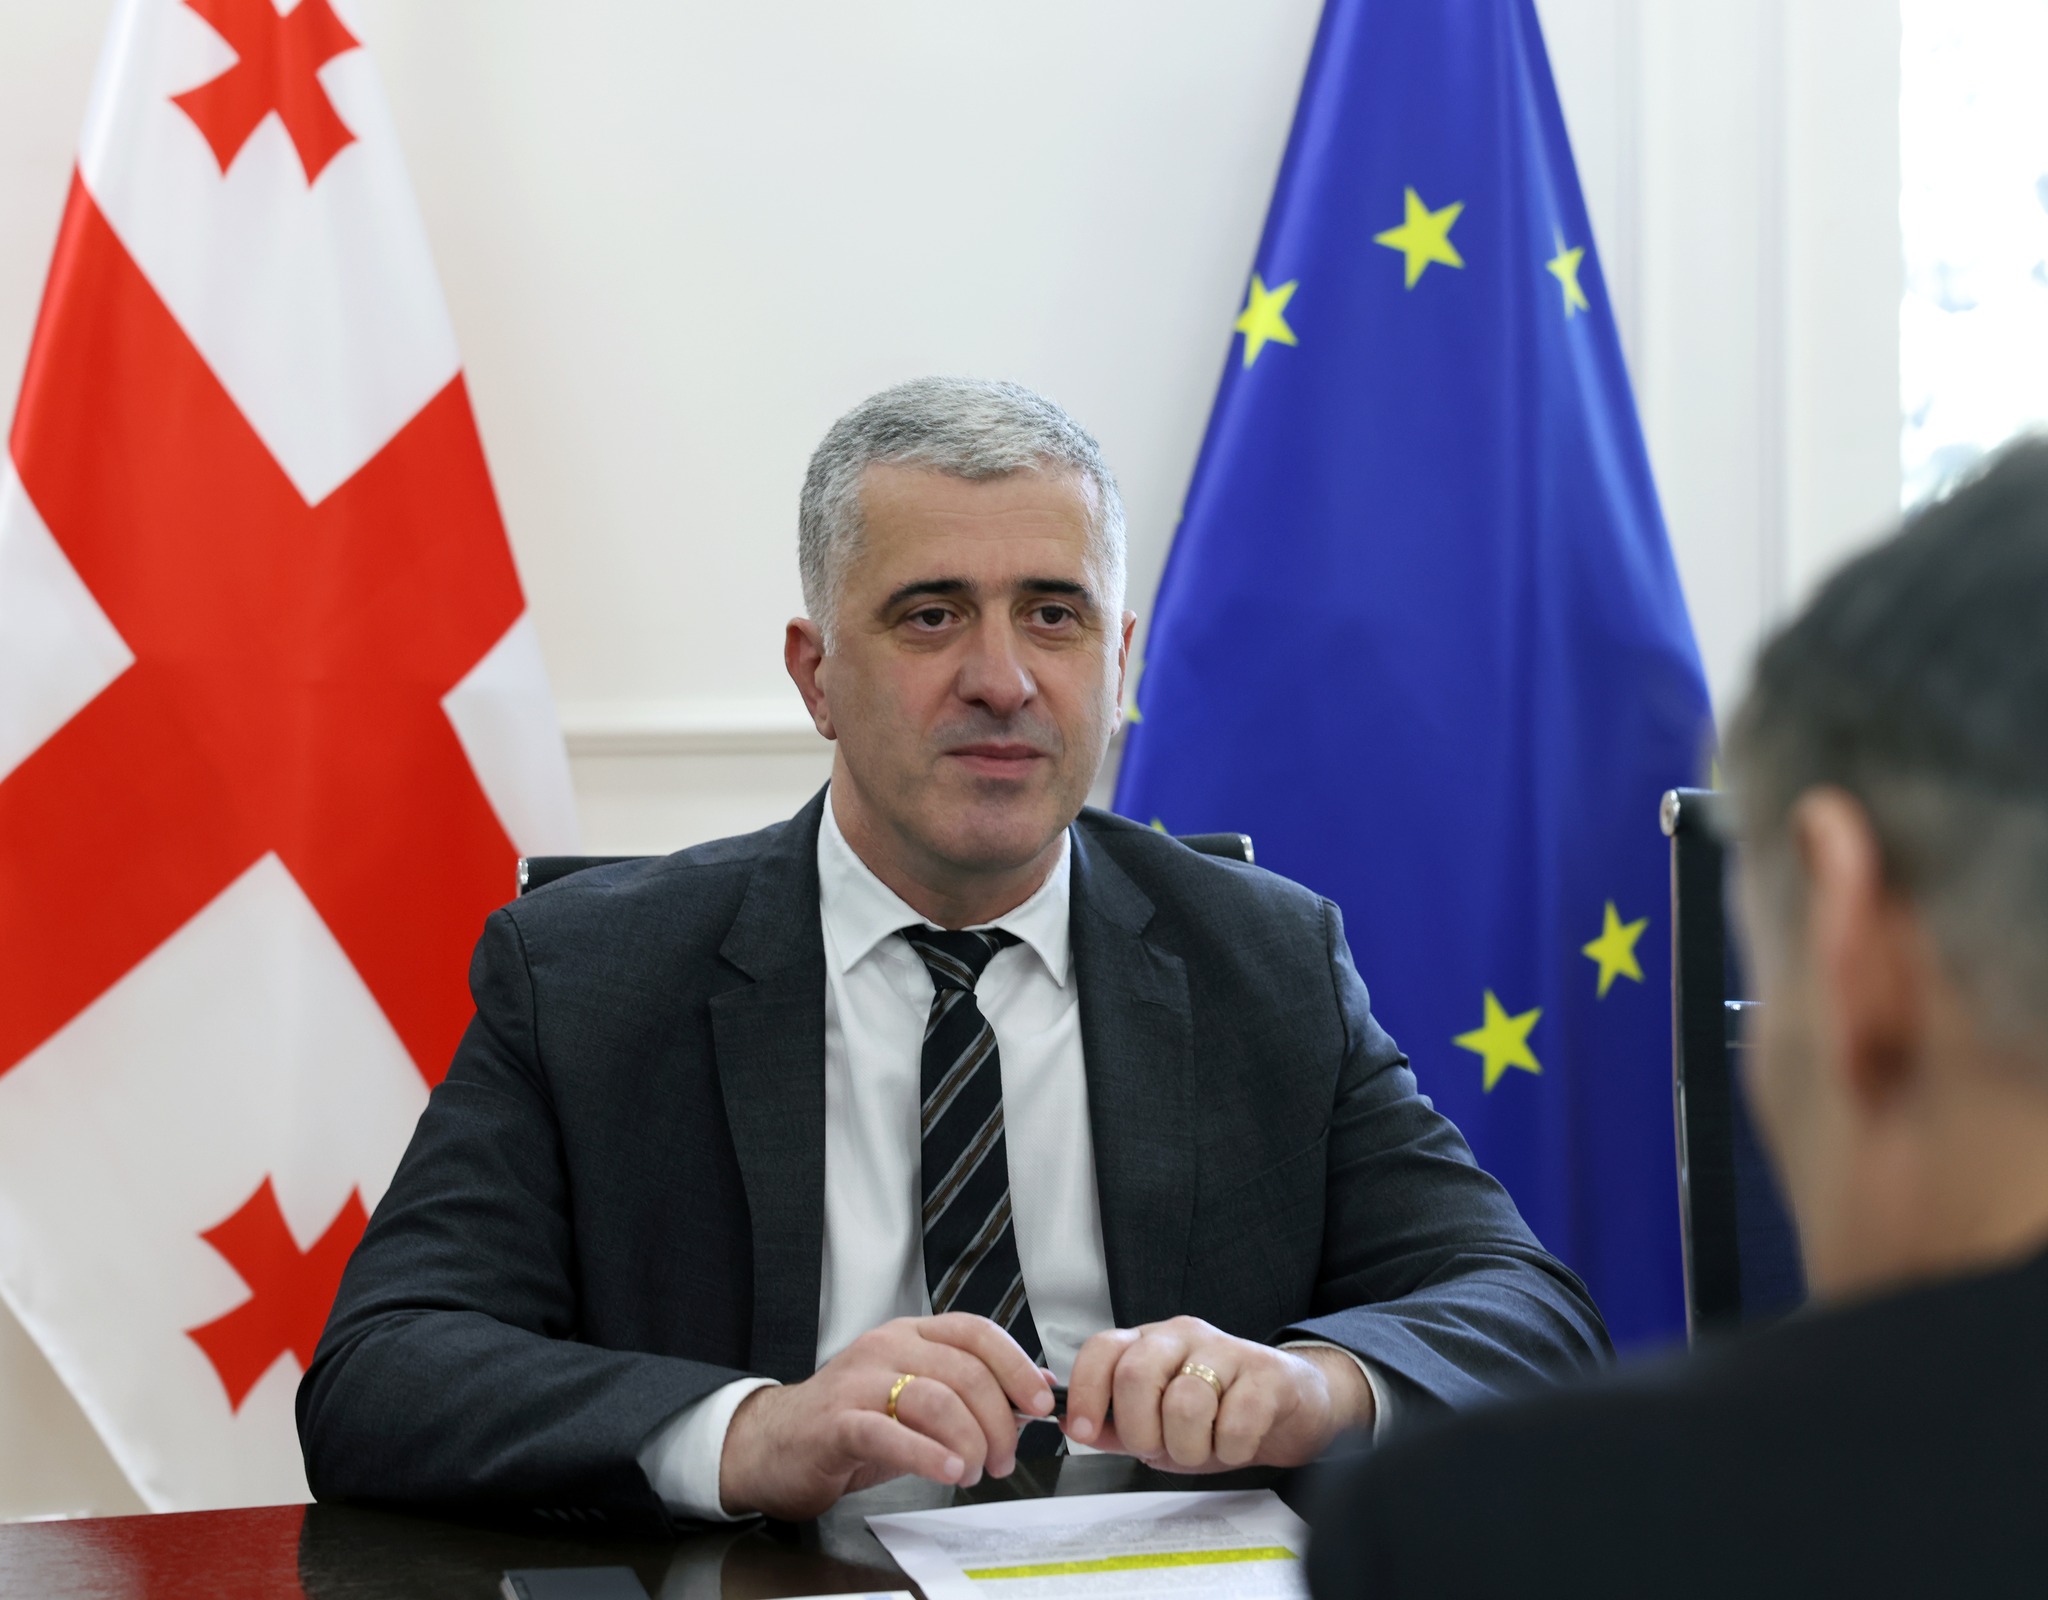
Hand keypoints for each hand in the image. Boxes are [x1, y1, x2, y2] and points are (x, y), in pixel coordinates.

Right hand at [717, 1312, 1056, 1518]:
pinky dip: (929, 1455)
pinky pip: (891, 1433)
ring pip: (936, 1401)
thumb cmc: (848, 1423)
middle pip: (965, 1372)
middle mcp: (886, 1348)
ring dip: (969, 1443)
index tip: (1041, 1402)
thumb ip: (970, 1392)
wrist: (773, 1445)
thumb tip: (1034, 1389)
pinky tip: (948, 1472)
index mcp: (910, 1335)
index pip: (976, 1332)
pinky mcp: (836, 1422)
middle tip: (1003, 1458)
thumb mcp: (915, 1400)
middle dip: (998, 1421)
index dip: (1016, 1365)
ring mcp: (858, 1381)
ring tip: (973, 1471)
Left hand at [1063, 1316, 1371, 1470]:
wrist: (1293, 1403)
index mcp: (1151, 1343)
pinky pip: (1235, 1422)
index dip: (1085, 1391)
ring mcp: (1227, 1350)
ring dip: (1189, 1447)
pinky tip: (1236, 1443)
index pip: (1102, 1350)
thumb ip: (1118, 1426)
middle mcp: (1184, 1337)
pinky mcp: (1267, 1374)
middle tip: (1159, 1448)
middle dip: (1140, 1430)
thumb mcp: (1160, 1423)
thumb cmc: (1221, 1412)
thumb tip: (1077, 1427)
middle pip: (1136, 1374)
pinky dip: (1230, 1449)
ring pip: (1184, 1402)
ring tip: (1203, 1447)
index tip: (1082, 1429)